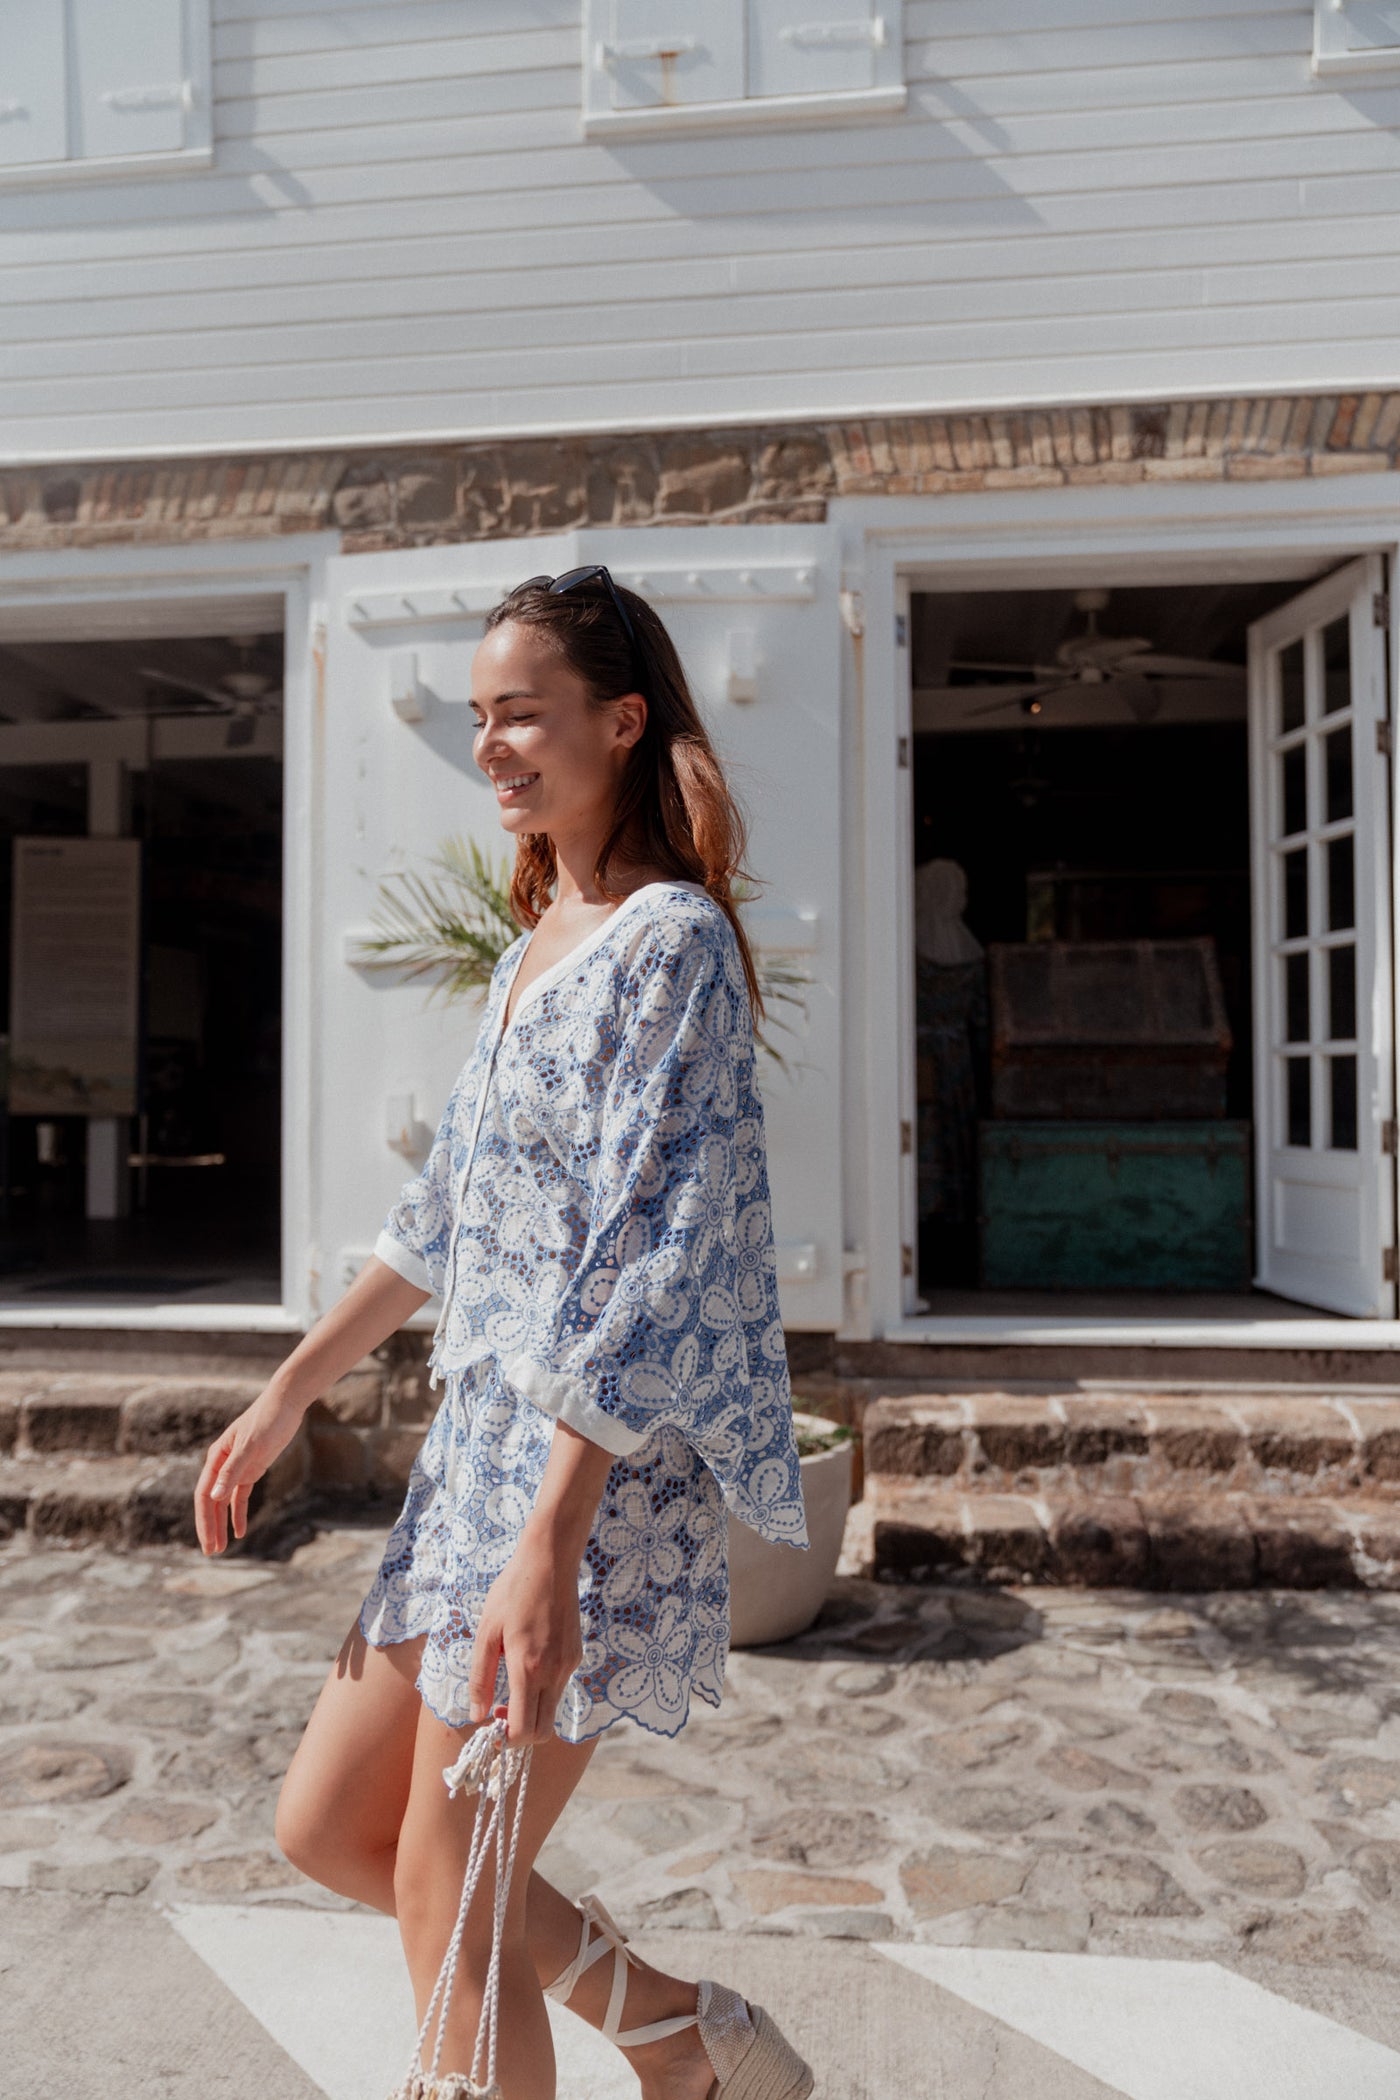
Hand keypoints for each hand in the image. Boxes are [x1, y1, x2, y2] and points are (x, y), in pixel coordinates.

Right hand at [193, 1385, 305, 1554]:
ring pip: (224, 1502)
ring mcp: (237, 1468)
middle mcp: (222, 1465)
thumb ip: (233, 1471)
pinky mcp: (252, 1469)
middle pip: (211, 1502)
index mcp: (216, 1459)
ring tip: (221, 1548)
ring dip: (222, 1524)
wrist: (286, 1403)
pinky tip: (241, 1531)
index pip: (204, 1496)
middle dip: (210, 1527)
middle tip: (212, 1552)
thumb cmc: (267, 1419)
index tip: (207, 1542)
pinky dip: (239, 1514)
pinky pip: (241, 1496)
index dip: (204, 1520)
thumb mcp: (251, 1446)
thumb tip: (214, 1497)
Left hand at [466, 1530, 582, 1746]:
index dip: (507, 1739)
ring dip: (530, 1712)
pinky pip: (558, 1688)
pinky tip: (528, 1663)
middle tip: (499, 1714)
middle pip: (543, 1731)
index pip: (524, 1728)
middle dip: (520, 1735)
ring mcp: (569, 1665)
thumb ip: (480, 1678)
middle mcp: (554, 1672)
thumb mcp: (487, 1632)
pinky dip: (542, 1692)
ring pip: (552, 1710)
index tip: (491, 1727)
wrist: (551, 1561)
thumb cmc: (512, 1592)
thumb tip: (477, 1715)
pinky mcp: (576, 1656)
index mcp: (528, 1668)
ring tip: (509, 1686)